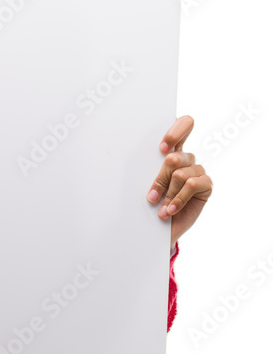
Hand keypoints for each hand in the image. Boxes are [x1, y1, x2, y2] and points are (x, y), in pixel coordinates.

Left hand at [146, 115, 212, 249]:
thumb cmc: (151, 203)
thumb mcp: (146, 184)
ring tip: (161, 209)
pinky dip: (178, 199)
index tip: (161, 148)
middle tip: (151, 197)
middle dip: (160, 179)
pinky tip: (171, 210)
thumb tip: (148, 157)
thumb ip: (150, 169)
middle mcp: (187, 158)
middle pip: (175, 157)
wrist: (160, 228)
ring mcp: (198, 171)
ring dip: (167, 195)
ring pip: (180, 175)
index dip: (175, 131)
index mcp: (172, 151)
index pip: (183, 125)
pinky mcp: (206, 185)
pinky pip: (192, 185)